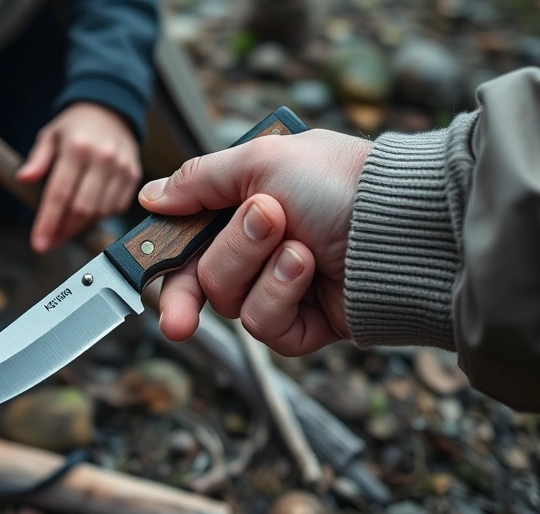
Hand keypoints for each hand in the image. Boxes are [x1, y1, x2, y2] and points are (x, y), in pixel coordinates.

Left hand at [16, 102, 141, 252]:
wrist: (110, 111)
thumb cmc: (74, 127)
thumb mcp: (50, 136)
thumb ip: (37, 159)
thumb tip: (22, 179)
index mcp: (77, 148)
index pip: (60, 194)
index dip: (48, 222)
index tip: (38, 243)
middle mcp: (103, 158)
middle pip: (82, 209)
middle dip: (63, 232)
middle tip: (49, 242)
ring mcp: (122, 168)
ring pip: (100, 212)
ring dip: (80, 227)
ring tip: (64, 230)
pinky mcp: (133, 175)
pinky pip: (116, 208)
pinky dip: (99, 218)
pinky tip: (85, 216)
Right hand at [138, 129, 371, 355]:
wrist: (401, 225)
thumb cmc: (337, 181)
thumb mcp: (260, 162)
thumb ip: (198, 180)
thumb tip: (149, 194)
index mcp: (244, 205)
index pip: (186, 239)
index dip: (161, 259)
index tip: (139, 275)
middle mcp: (259, 248)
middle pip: (199, 279)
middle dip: (207, 275)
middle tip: (204, 287)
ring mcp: (281, 288)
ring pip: (229, 301)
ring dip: (257, 268)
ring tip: (299, 244)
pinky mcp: (303, 325)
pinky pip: (264, 325)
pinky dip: (281, 295)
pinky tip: (309, 269)